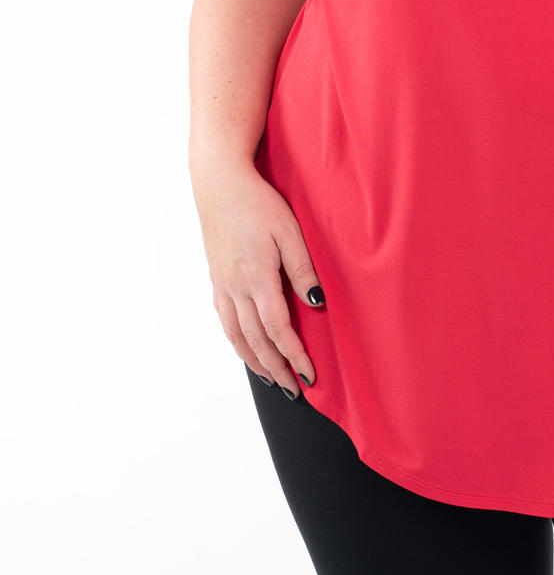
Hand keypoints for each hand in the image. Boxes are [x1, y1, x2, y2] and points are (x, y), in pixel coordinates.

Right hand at [194, 164, 325, 394]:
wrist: (220, 184)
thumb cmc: (259, 203)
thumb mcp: (289, 230)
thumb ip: (302, 268)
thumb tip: (316, 303)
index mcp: (257, 277)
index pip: (278, 329)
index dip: (295, 356)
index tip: (311, 375)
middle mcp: (236, 288)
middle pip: (257, 341)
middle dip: (278, 368)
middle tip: (296, 390)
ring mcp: (223, 285)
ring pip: (238, 337)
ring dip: (256, 362)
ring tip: (274, 380)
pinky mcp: (216, 280)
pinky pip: (226, 322)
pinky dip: (238, 344)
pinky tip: (248, 350)